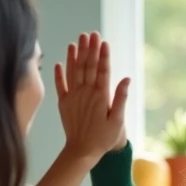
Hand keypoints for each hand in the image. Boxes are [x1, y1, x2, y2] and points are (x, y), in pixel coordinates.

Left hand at [54, 31, 129, 161]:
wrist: (81, 151)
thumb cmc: (103, 139)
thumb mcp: (117, 121)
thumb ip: (120, 99)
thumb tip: (126, 79)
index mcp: (100, 96)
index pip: (102, 71)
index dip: (103, 55)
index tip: (104, 41)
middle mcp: (85, 93)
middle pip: (88, 66)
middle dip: (90, 49)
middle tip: (91, 34)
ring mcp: (73, 97)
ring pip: (73, 71)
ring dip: (75, 55)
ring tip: (76, 41)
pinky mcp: (64, 103)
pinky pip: (60, 85)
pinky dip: (59, 74)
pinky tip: (59, 63)